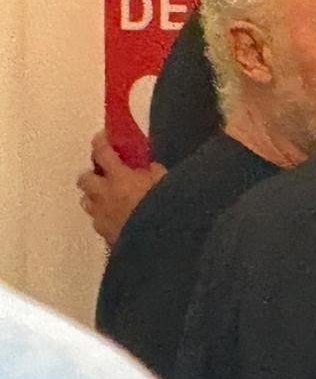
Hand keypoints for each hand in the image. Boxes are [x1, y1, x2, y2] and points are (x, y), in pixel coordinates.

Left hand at [76, 131, 165, 245]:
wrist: (162, 243)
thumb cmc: (167, 207)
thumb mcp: (167, 182)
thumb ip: (154, 171)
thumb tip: (147, 166)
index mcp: (120, 178)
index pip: (102, 152)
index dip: (101, 141)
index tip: (103, 136)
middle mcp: (104, 195)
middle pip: (84, 179)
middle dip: (92, 175)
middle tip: (105, 175)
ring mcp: (102, 216)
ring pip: (86, 201)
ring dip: (95, 197)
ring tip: (110, 198)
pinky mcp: (105, 235)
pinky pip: (98, 222)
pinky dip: (105, 217)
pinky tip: (119, 219)